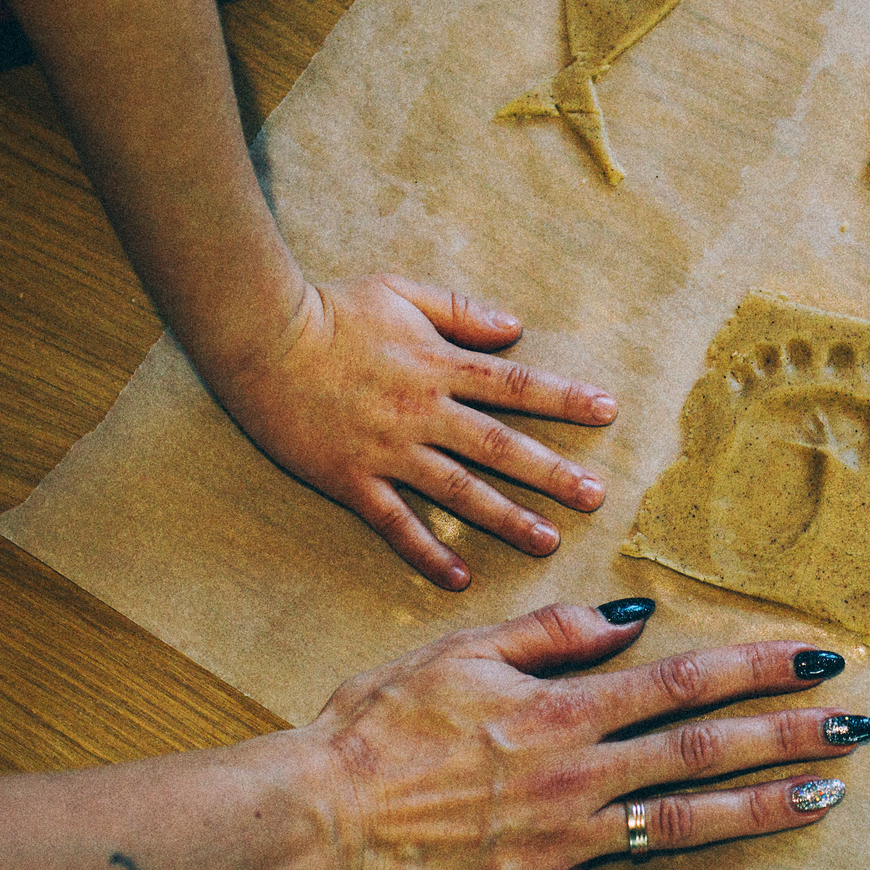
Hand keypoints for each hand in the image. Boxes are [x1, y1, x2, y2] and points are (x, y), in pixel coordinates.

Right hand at [214, 275, 617, 588]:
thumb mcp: (401, 291)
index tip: (608, 412)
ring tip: (548, 542)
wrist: (261, 338)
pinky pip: (396, 523)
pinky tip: (458, 577)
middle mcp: (422, 412)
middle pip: (499, 447)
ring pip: (458, 492)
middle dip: (552, 473)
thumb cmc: (329, 309)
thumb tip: (515, 327)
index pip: (515, 385)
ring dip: (506, 518)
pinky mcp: (352, 479)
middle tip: (595, 497)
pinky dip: (427, 551)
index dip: (565, 399)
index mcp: (438, 365)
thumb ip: (461, 311)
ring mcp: (388, 450)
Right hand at [292, 600, 869, 869]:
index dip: (756, 669)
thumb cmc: (377, 727)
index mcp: (560, 709)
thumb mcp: (459, 652)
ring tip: (826, 797)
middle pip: (704, 750)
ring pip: (688, 824)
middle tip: (857, 730)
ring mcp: (565, 842)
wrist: (317, 820)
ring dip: (763, 809)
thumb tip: (632, 617)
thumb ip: (551, 635)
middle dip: (787, 737)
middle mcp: (577, 775)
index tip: (817, 660)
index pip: (681, 680)